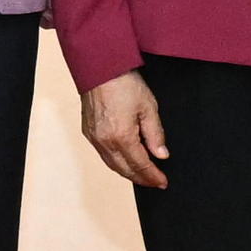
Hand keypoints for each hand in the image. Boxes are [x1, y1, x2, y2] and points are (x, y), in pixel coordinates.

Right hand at [78, 70, 168, 189]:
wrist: (100, 68)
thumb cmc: (124, 83)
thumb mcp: (148, 108)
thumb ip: (155, 134)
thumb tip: (162, 154)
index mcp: (122, 136)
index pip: (140, 164)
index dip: (153, 176)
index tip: (162, 182)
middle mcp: (105, 141)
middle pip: (125, 169)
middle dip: (141, 179)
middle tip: (155, 182)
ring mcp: (94, 138)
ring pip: (112, 165)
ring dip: (128, 173)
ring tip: (142, 175)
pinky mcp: (88, 132)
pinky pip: (103, 155)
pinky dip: (116, 162)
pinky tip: (124, 161)